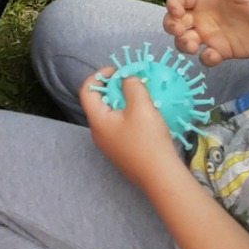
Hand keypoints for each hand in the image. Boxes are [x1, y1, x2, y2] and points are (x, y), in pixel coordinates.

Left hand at [79, 68, 187, 194]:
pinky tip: (147, 118)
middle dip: (113, 89)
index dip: (99, 76)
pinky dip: (129, 117)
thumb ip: (132, 87)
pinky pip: (120, 128)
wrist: (161, 177)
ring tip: (142, 98)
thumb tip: (127, 79)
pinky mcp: (121, 153)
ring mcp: (109, 146)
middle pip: (98, 103)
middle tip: (132, 83)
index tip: (117, 71)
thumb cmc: (149, 140)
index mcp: (97, 120)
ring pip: (110, 116)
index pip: (87, 91)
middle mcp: (98, 134)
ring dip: (123, 103)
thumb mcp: (142, 107)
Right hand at [167, 0, 248, 64]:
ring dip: (182, 44)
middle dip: (171, 27)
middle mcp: (203, 17)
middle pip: (175, 21)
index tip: (178, 13)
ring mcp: (211, 36)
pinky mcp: (223, 51)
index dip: (172, 5)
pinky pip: (206, 57)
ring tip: (192, 46)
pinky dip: (205, 58)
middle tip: (180, 31)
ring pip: (185, 41)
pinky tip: (215, 55)